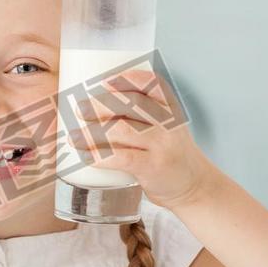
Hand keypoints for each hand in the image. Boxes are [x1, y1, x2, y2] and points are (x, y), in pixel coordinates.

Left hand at [66, 68, 218, 209]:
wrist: (194, 187)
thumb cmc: (170, 154)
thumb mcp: (167, 128)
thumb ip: (142, 117)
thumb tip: (95, 108)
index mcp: (170, 109)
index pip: (153, 85)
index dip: (128, 79)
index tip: (105, 81)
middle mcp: (168, 123)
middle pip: (131, 105)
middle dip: (101, 104)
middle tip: (80, 108)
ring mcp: (161, 145)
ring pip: (121, 130)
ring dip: (91, 132)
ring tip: (73, 136)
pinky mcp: (153, 167)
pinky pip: (121, 157)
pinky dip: (100, 156)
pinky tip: (86, 156)